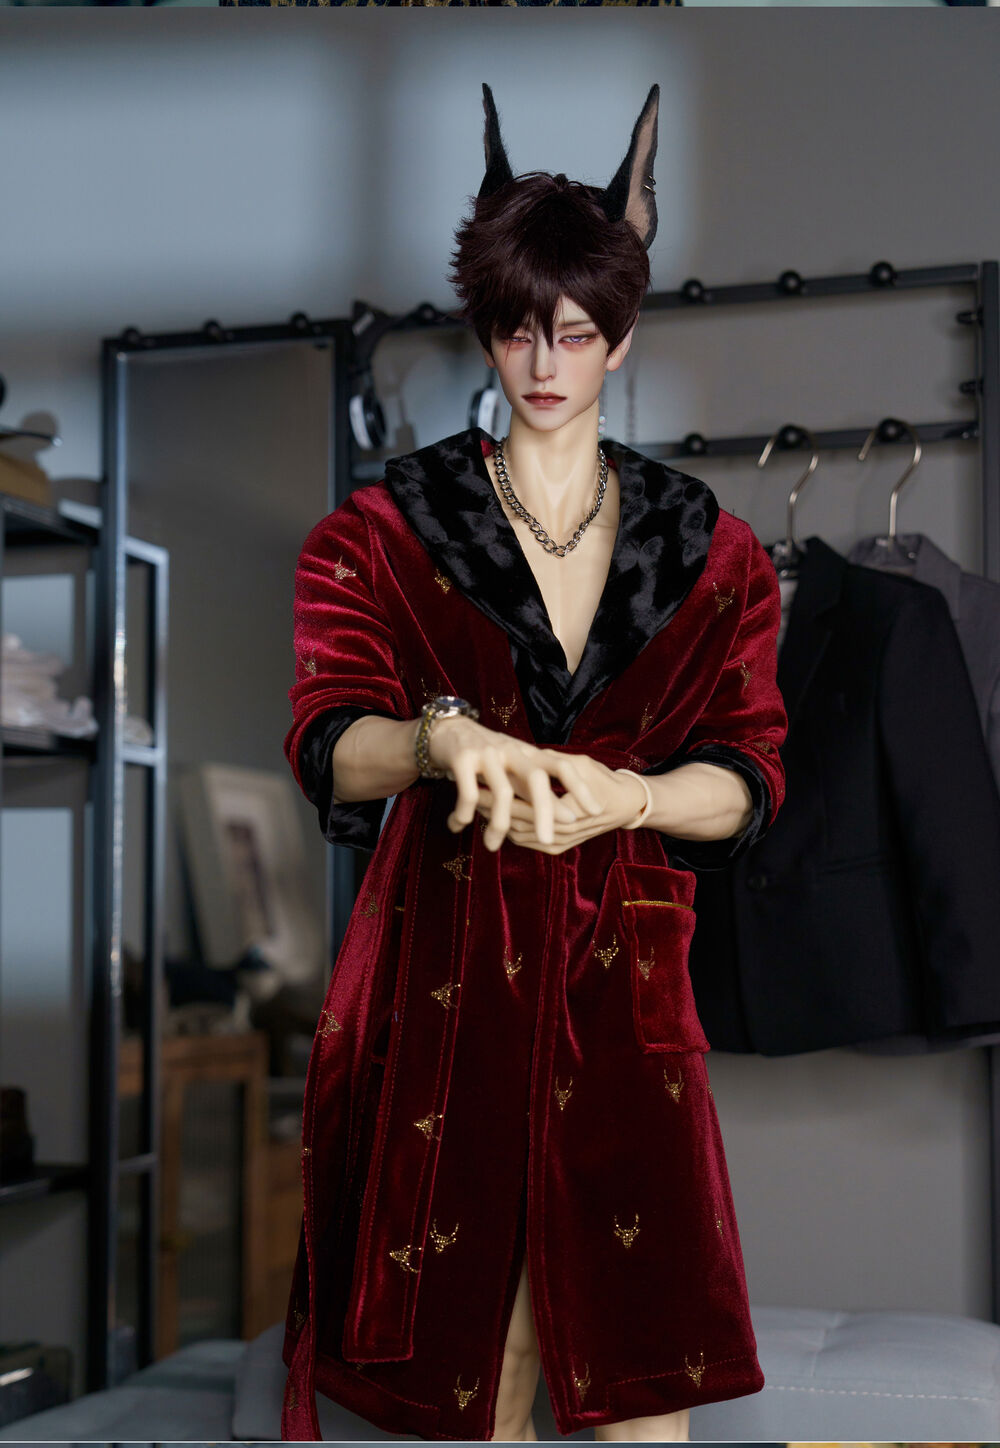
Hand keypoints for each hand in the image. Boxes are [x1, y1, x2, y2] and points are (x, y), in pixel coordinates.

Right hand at [427, 716, 602, 851]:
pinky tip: (458, 825)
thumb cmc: (488, 755)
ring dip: (498, 823)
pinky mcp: (462, 758)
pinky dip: (465, 812)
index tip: (595, 811)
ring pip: (502, 792)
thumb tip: (567, 819)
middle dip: (544, 812)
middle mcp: (512, 751)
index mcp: (529, 754)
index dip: (580, 788)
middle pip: (536, 780)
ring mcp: (488, 754)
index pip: (562, 767)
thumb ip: (535, 788)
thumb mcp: (516, 767)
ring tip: (492, 846)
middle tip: (549, 840)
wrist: (449, 729)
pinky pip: (468, 791)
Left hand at [475, 754, 648, 854]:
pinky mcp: (555, 848)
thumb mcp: (579, 765)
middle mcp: (562, 834)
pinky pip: (524, 840)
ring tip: (475, 799)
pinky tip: (493, 812)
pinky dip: (507, 827)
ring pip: (516, 834)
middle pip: (516, 822)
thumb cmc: (604, 780)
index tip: (479, 777)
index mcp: (568, 813)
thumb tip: (519, 755)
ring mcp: (558, 844)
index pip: (524, 805)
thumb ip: (549, 763)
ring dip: (496, 818)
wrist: (625, 806)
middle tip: (468, 788)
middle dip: (490, 807)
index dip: (498, 792)